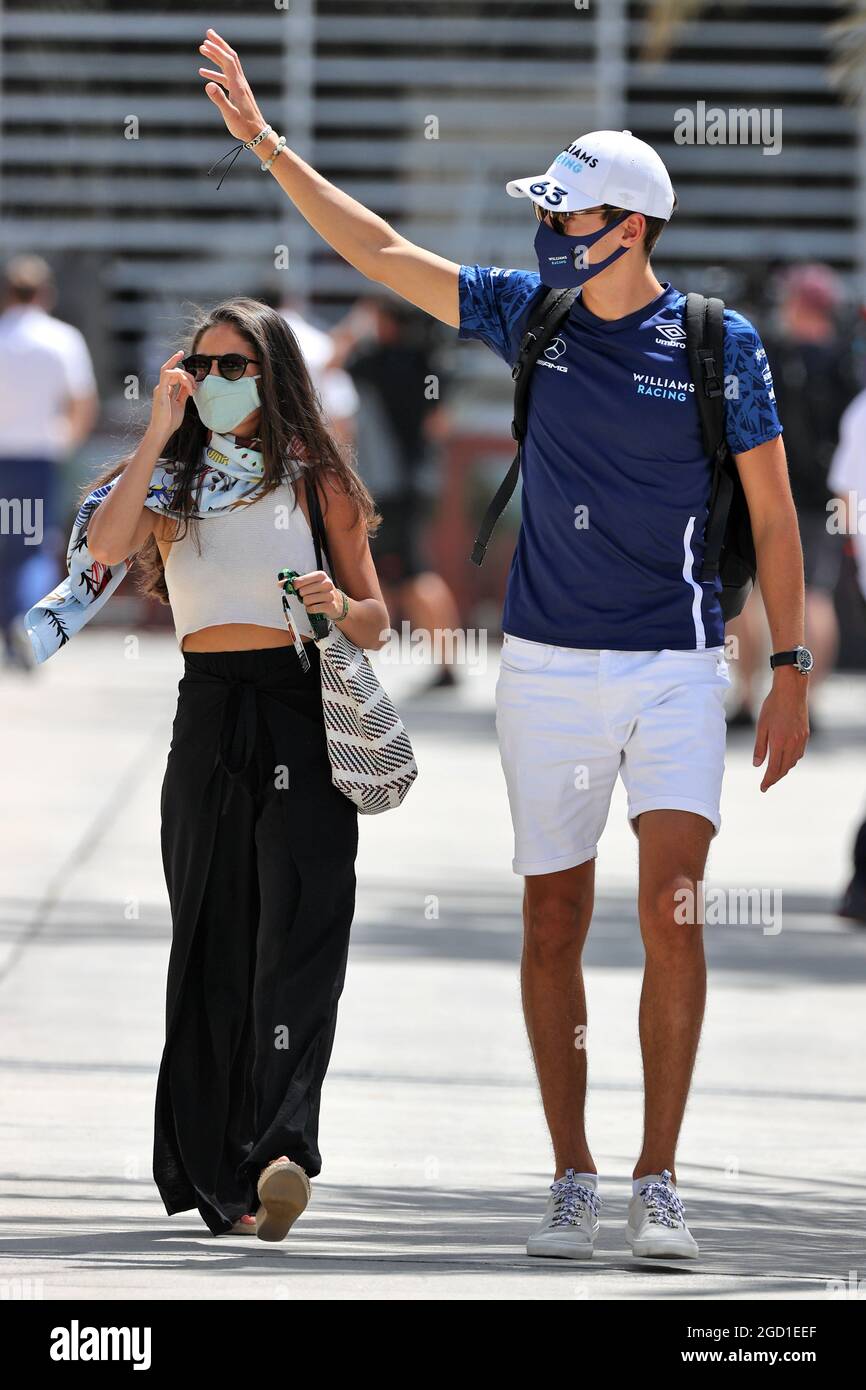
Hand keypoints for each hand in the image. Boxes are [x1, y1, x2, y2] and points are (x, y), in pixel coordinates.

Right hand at [149, 351, 195, 444]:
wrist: (162, 430)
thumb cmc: (170, 421)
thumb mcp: (180, 404)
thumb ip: (183, 394)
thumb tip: (190, 387)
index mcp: (165, 389)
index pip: (171, 372)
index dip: (175, 362)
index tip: (181, 354)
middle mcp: (161, 387)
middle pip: (172, 370)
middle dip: (186, 373)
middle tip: (196, 386)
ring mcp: (160, 388)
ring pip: (171, 371)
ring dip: (185, 377)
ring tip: (193, 389)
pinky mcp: (160, 391)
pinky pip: (167, 375)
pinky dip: (180, 378)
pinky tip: (189, 389)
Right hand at [198, 29, 267, 143]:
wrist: (257, 134)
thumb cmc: (244, 127)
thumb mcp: (230, 115)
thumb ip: (219, 99)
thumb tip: (207, 84)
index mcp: (238, 86)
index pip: (227, 61)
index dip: (216, 50)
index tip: (205, 42)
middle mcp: (240, 82)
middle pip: (230, 57)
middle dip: (219, 44)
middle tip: (208, 33)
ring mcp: (239, 87)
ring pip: (227, 65)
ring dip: (216, 55)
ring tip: (203, 48)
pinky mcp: (237, 93)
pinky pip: (225, 77)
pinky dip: (215, 72)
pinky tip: (203, 73)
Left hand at [284, 571, 345, 620]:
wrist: (337, 603)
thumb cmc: (320, 592)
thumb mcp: (310, 583)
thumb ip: (295, 582)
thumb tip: (280, 584)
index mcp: (320, 575)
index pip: (300, 580)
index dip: (295, 586)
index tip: (296, 588)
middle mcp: (326, 583)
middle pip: (302, 591)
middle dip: (302, 596)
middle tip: (308, 596)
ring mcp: (329, 595)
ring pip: (307, 601)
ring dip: (307, 603)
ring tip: (313, 602)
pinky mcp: (330, 606)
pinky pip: (312, 609)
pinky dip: (311, 609)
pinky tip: (316, 607)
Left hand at [753, 673, 809, 791]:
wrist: (791, 691)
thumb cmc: (772, 707)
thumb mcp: (761, 726)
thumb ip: (759, 747)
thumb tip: (757, 765)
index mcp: (779, 742)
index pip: (773, 769)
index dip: (768, 780)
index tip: (762, 788)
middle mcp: (792, 744)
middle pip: (784, 768)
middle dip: (775, 778)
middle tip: (767, 783)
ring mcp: (801, 740)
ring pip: (793, 762)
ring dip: (784, 769)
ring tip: (774, 772)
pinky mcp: (805, 735)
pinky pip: (799, 753)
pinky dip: (791, 760)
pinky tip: (785, 758)